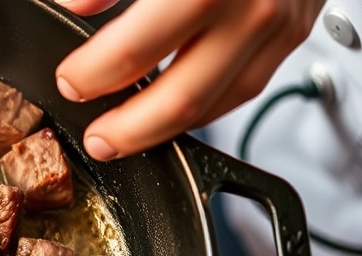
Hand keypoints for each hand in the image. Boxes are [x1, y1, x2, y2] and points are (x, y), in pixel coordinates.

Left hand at [55, 0, 324, 160]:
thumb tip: (74, 6)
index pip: (135, 48)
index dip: (93, 72)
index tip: (69, 79)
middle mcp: (246, 6)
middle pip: (179, 95)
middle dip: (127, 126)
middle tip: (95, 135)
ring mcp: (275, 23)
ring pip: (213, 105)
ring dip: (160, 131)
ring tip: (122, 136)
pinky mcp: (292, 33)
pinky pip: (243, 90)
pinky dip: (201, 110)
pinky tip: (169, 114)